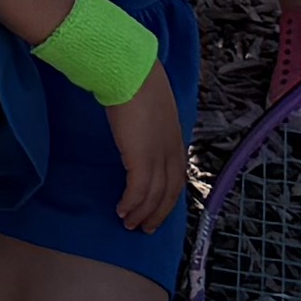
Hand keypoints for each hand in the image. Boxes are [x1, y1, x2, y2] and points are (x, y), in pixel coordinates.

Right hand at [101, 65, 189, 236]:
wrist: (131, 73)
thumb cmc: (137, 81)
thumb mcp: (152, 106)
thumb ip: (151, 123)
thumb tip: (140, 130)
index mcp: (176, 138)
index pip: (178, 175)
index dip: (169, 195)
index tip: (159, 207)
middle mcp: (172, 150)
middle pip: (170, 191)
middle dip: (159, 212)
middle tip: (146, 227)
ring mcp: (158, 155)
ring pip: (155, 195)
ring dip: (142, 212)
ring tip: (129, 224)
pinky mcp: (141, 158)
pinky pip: (138, 190)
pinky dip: (132, 203)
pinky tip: (122, 210)